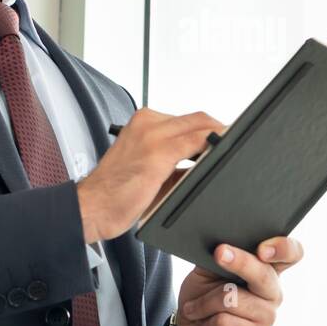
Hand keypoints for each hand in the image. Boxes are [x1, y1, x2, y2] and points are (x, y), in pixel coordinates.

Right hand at [76, 108, 225, 243]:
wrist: (91, 207)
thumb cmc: (115, 192)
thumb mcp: (148, 167)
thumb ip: (175, 159)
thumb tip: (205, 160)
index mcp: (143, 122)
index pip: (188, 118)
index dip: (211, 128)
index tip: (225, 138)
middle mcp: (147, 122)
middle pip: (198, 118)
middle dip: (220, 131)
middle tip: (235, 145)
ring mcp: (151, 134)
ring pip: (200, 126)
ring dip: (219, 137)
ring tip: (230, 153)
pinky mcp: (157, 152)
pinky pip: (195, 142)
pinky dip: (212, 147)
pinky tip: (219, 157)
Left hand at [170, 236, 304, 325]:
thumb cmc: (201, 298)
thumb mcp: (206, 270)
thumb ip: (220, 255)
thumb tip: (224, 246)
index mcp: (266, 270)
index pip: (291, 254)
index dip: (283, 248)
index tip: (262, 249)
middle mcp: (273, 292)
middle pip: (264, 274)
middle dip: (238, 262)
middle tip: (218, 253)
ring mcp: (267, 316)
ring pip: (233, 298)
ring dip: (204, 303)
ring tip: (195, 308)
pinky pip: (225, 322)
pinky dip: (206, 322)